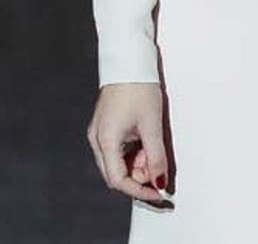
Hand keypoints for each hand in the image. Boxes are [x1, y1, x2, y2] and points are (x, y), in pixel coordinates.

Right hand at [87, 82, 169, 204]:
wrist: (129, 63)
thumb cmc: (139, 88)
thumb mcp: (152, 125)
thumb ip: (156, 156)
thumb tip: (160, 181)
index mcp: (105, 140)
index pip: (118, 180)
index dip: (138, 190)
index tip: (158, 193)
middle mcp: (98, 140)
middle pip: (116, 173)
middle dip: (139, 175)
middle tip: (159, 166)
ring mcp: (100, 134)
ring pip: (118, 162)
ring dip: (137, 163)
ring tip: (154, 146)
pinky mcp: (106, 128)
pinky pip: (119, 150)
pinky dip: (134, 152)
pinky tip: (146, 142)